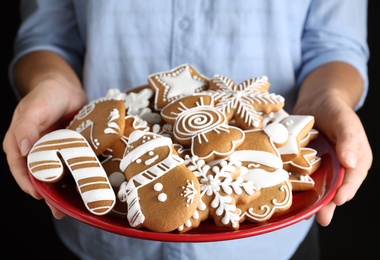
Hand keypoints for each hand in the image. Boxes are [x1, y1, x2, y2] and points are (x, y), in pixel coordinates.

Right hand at [3, 80, 86, 218]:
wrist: (67, 87)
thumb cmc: (47, 94)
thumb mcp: (35, 108)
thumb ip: (26, 127)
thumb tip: (21, 150)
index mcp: (19, 143)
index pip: (20, 169)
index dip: (28, 184)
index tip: (40, 196)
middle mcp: (34, 150)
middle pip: (38, 177)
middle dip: (48, 195)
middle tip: (61, 210)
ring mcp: (51, 151)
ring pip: (55, 175)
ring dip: (62, 191)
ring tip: (73, 207)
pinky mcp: (67, 150)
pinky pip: (69, 166)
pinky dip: (75, 177)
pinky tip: (84, 187)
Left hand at [297, 95, 371, 225]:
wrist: (315, 101)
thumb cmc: (334, 109)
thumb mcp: (344, 120)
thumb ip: (349, 139)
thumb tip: (351, 162)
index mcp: (356, 159)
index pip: (353, 179)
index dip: (345, 191)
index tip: (337, 200)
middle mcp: (339, 167)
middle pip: (334, 189)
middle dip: (327, 204)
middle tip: (320, 218)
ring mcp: (321, 166)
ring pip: (316, 186)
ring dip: (310, 200)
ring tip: (302, 214)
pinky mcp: (304, 163)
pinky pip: (300, 176)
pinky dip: (295, 185)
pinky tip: (287, 194)